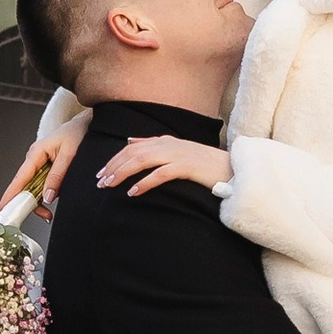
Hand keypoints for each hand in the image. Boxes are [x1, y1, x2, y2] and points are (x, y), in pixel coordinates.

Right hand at [0, 125, 82, 221]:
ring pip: (32, 188)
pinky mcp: (45, 169)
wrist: (86, 125)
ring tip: (48, 213)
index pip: (19, 179)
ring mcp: (38, 164)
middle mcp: (33, 159)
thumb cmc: (76, 133)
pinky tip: (50, 202)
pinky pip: (40, 185)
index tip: (2, 208)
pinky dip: (44, 195)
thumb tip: (46, 196)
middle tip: (42, 216)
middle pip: (24, 187)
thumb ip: (58, 176)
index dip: (10, 195)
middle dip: (29, 204)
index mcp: (35, 153)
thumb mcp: (69, 155)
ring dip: (39, 202)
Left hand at [95, 132, 234, 199]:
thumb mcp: (176, 151)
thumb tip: (129, 141)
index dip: (114, 159)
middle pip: (133, 153)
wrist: (233, 169)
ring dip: (123, 173)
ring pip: (142, 160)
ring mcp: (178, 154)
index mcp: (165, 141)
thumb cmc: (204, 165)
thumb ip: (153, 145)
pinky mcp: (187, 166)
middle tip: (99, 182)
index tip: (100, 173)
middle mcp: (169, 144)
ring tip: (110, 186)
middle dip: (113, 167)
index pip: (132, 147)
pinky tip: (133, 192)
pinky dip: (144, 182)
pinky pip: (160, 174)